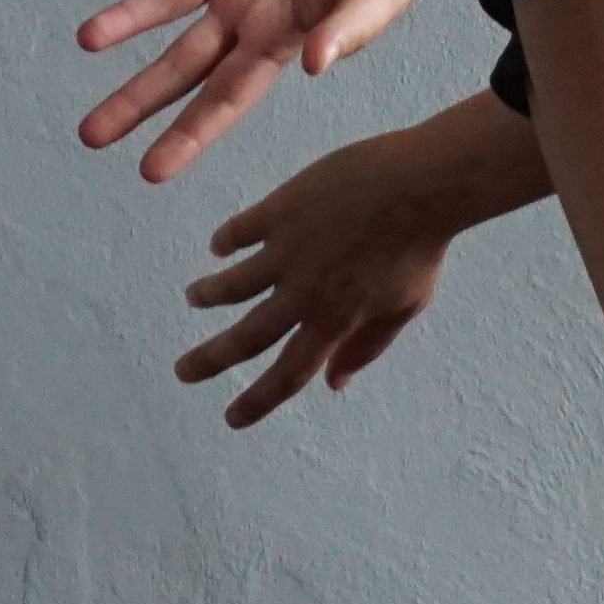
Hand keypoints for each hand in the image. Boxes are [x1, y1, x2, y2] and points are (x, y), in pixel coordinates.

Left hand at [79, 0, 445, 182]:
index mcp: (280, 36)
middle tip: (91, 134)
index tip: (150, 170)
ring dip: (128, 18)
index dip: (188, 134)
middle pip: (182, 62)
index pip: (225, 96)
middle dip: (137, 98)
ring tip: (87, 40)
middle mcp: (247, 6)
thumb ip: (352, 28)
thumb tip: (315, 64)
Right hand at [174, 132, 464, 427]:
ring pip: (232, 285)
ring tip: (193, 298)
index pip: (288, 375)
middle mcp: (303, 293)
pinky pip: (240, 231)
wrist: (421, 184)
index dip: (257, 401)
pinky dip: (225, 241)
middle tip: (182, 372)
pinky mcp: (280, 210)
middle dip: (210, 360)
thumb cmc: (420, 247)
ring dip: (209, 296)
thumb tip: (334, 385)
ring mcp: (287, 251)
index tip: (233, 419)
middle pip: (245, 338)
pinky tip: (219, 246)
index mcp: (334, 320)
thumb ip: (366, 347)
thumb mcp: (405, 306)